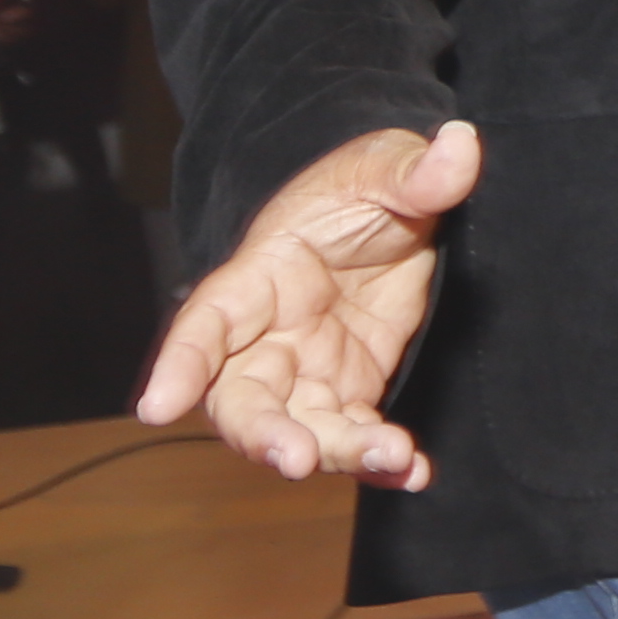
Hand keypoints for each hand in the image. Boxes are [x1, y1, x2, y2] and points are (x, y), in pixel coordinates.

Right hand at [136, 119, 473, 486]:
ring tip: (394, 459)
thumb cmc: (361, 188)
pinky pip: (356, 436)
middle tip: (296, 459)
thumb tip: (460, 145)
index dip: (180, 362)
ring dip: (340, 453)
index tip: (157, 406)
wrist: (391, 218)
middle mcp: (269, 337)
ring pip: (303, 429)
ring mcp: (307, 372)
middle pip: (242, 400)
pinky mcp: (350, 392)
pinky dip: (380, 461)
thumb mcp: (384, 166)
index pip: (207, 321)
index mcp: (258, 277)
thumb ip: (415, 171)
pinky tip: (413, 472)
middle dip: (262, 435)